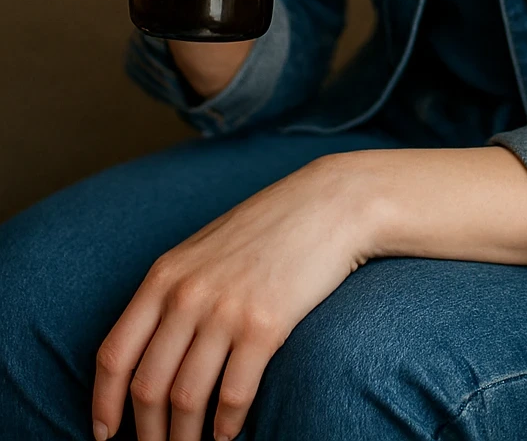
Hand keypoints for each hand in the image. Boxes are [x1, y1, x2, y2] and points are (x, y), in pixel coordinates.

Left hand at [91, 155, 368, 440]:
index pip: (115, 354)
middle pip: (148, 387)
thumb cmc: (267, 228)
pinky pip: (233, 395)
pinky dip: (226, 427)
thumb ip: (173, 293)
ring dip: (184, 439)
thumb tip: (148, 353)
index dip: (103, 403)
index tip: (104, 434)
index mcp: (165, 275)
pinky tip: (227, 436)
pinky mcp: (266, 325)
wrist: (329, 203)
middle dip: (146, 433)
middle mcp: (187, 294)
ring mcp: (225, 310)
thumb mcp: (204, 250)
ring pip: (186, 400)